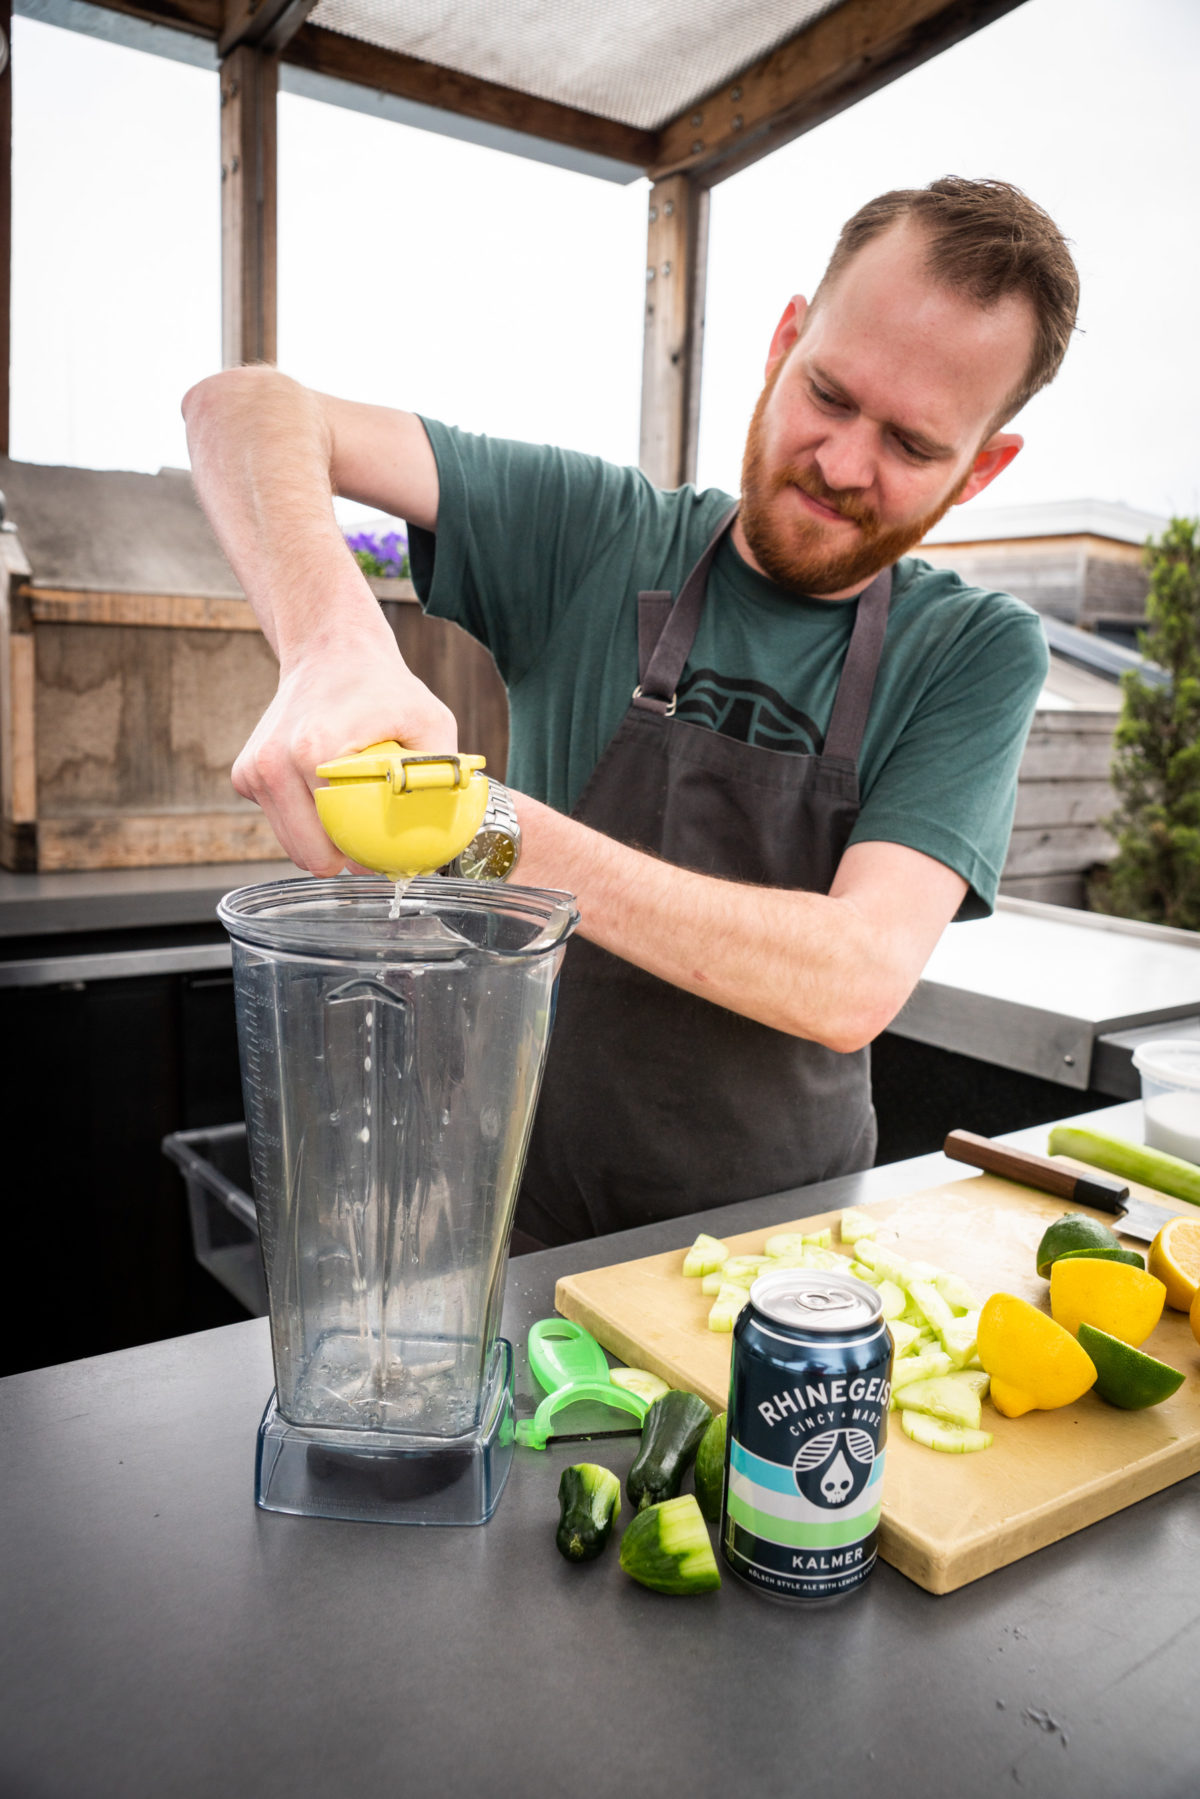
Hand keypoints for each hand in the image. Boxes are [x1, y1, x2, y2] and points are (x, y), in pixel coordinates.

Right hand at [233, 629, 458, 873]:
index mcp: (313, 752)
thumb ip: (441, 772)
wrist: (328, 650)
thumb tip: (452, 824)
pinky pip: (280, 821)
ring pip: (291, 843)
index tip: (383, 859)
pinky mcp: (245, 775)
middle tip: (370, 847)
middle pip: (308, 852)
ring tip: (351, 817)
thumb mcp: (429, 720)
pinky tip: (325, 793)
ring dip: (320, 841)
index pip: (333, 837)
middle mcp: (273, 764)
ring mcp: (253, 771)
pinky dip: (303, 820)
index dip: (362, 858)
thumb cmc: (381, 686)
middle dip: (340, 859)